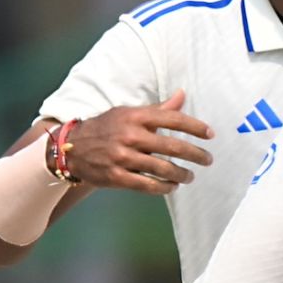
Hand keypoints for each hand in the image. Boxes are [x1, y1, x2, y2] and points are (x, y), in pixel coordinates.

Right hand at [63, 91, 213, 192]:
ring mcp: (123, 157)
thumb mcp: (129, 113)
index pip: (173, 119)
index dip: (195, 127)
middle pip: (173, 146)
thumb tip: (182, 95)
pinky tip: (172, 186)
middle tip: (208, 160)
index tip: (210, 135)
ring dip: (182, 174)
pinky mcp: (117, 177)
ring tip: (190, 176)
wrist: (72, 147)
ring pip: (163, 168)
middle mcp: (130, 135)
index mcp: (135, 116)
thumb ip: (158, 109)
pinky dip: (165, 188)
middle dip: (196, 155)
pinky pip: (149, 185)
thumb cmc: (107, 128)